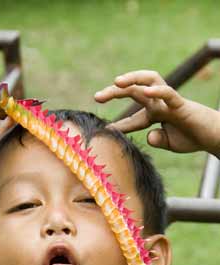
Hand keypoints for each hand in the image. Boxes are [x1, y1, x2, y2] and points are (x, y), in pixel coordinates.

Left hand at [94, 70, 219, 156]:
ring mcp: (169, 102)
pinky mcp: (181, 105)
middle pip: (134, 91)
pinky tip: (144, 92)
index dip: (119, 124)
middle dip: (115, 92)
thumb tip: (149, 136)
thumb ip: (157, 140)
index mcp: (155, 114)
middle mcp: (159, 104)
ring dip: (132, 79)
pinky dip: (157, 91)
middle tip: (97, 97)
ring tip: (116, 82)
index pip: (133, 117)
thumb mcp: (169, 143)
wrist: (214, 138)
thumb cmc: (193, 138)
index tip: (105, 130)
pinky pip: (168, 94)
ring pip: (149, 81)